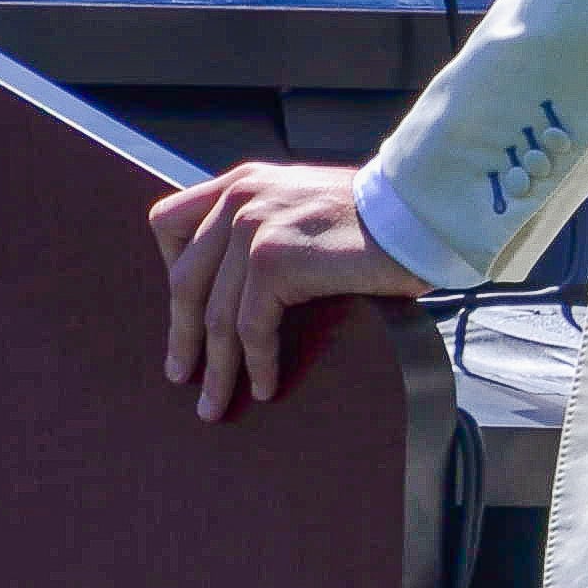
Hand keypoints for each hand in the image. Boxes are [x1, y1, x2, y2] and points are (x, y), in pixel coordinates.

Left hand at [152, 162, 428, 420]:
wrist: (418, 213)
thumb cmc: (375, 221)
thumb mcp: (303, 206)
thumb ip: (267, 224)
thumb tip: (241, 285)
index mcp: (242, 183)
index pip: (169, 222)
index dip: (170, 269)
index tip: (186, 309)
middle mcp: (239, 198)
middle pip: (185, 279)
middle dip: (182, 334)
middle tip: (182, 374)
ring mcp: (253, 226)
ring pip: (214, 313)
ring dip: (216, 368)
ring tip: (214, 404)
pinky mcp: (273, 259)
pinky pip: (250, 327)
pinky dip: (256, 364)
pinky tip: (264, 386)